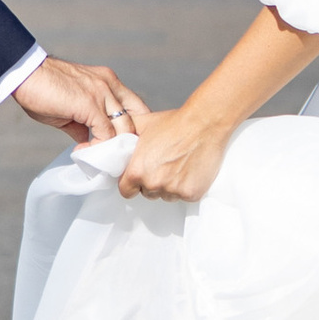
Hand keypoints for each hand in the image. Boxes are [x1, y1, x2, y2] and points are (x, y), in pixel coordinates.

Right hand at [12, 55, 151, 144]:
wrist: (24, 73)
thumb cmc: (43, 89)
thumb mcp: (71, 107)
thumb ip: (85, 124)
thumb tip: (90, 143)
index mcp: (108, 82)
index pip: (136, 107)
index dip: (132, 129)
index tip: (120, 146)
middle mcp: (109, 84)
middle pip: (136, 119)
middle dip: (127, 142)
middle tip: (112, 157)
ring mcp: (101, 93)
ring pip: (124, 128)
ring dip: (114, 147)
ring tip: (101, 158)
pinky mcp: (90, 104)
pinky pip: (105, 134)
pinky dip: (98, 147)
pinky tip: (82, 151)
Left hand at [118, 107, 233, 201]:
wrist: (205, 123)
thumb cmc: (175, 123)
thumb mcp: (143, 125)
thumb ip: (125, 137)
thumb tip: (114, 142)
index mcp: (137, 171)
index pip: (126, 190)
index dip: (132, 184)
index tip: (139, 178)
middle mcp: (153, 183)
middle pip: (148, 193)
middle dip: (153, 183)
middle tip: (164, 165)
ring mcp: (173, 190)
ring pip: (167, 196)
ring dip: (170, 186)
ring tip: (179, 166)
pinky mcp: (191, 193)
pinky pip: (184, 196)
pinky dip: (187, 187)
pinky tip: (190, 170)